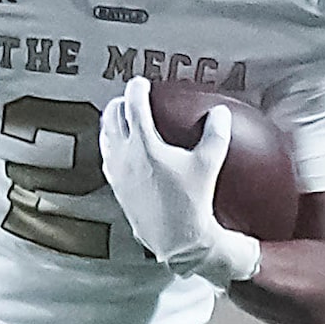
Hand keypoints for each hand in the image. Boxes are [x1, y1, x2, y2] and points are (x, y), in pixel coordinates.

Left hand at [97, 78, 260, 287]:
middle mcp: (124, 157)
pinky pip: (106, 156)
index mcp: (144, 145)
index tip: (141, 83)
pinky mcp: (116, 187)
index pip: (133, 105)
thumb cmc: (192, 204)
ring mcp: (117, 173)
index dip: (136, 89)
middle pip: (112, 117)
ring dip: (112, 122)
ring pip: (105, 136)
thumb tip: (219, 113)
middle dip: (120, 102)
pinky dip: (110, 143)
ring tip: (121, 117)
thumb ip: (215, 134)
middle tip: (131, 98)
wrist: (177, 240)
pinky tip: (120, 148)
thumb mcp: (208, 165)